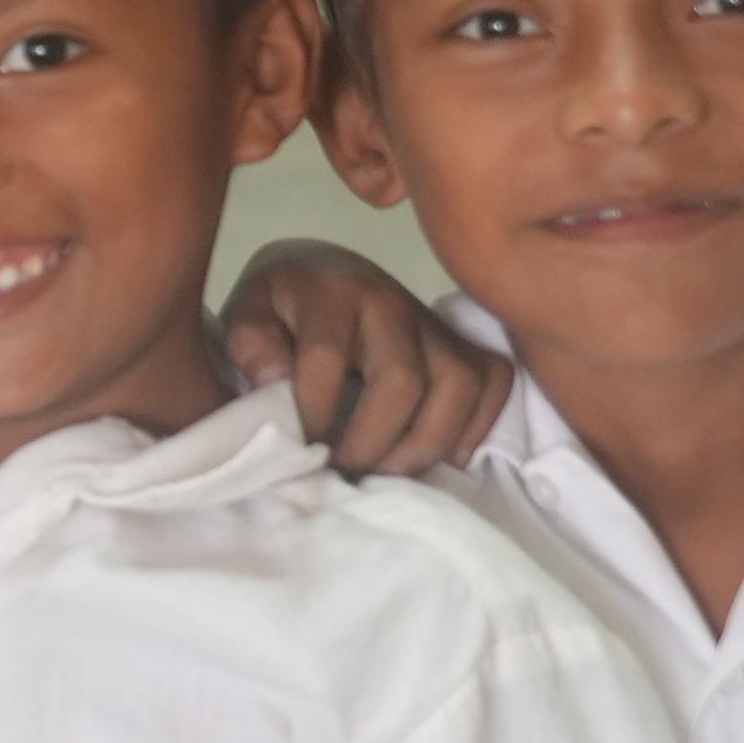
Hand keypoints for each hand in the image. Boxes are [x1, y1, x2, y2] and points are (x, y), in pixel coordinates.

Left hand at [220, 239, 510, 473]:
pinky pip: (495, 380)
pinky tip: (443, 453)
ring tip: (389, 470)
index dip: (313, 413)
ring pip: (459, 385)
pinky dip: (478, 423)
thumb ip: (250, 345)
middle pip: (401, 381)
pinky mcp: (462, 340)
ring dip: (425, 443)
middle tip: (345, 469)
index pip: (326, 358)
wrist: (320, 272)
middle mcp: (390, 302)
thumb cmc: (280, 309)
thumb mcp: (248, 314)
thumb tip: (275, 380)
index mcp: (330, 292)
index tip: (302, 447)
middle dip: (371, 442)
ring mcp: (433, 322)